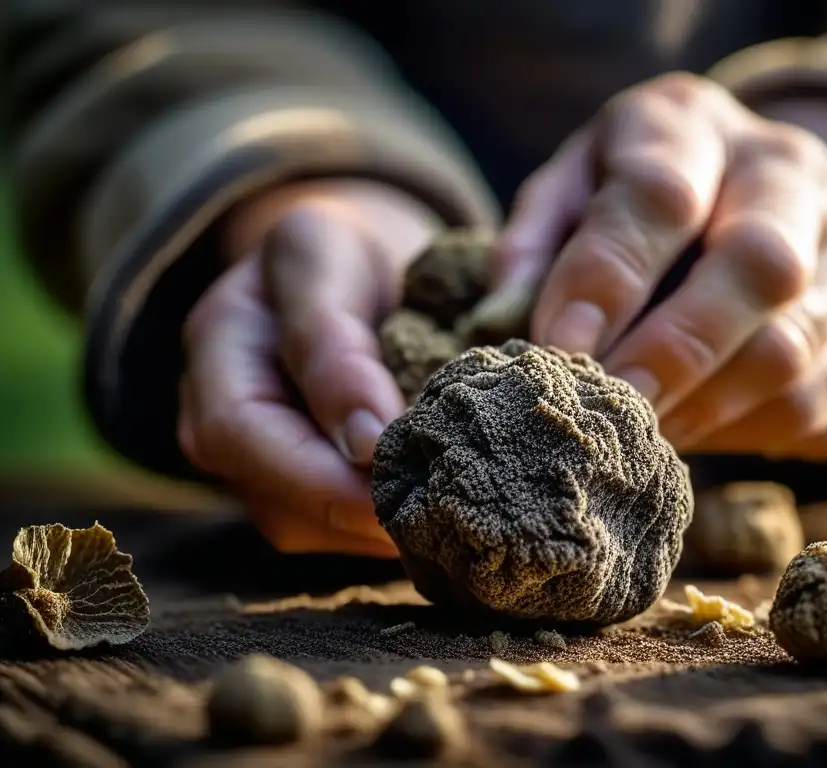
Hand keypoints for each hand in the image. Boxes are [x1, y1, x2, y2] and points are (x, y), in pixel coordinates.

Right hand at [177, 180, 439, 553]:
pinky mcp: (304, 492)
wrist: (351, 271)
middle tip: (451, 509)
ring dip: (388, 528)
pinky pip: (344, 532)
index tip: (402, 468)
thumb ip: (328, 339)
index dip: (318, 469)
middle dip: (368, 512)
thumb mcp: (324, 256)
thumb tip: (362, 440)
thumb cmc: (337, 252)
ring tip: (459, 507)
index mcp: (216, 357)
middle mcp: (222, 427)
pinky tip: (445, 504)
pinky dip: (396, 522)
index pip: (242, 434)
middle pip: (281, 504)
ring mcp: (260, 468)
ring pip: (318, 531)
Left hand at [496, 73, 826, 457]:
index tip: (555, 353)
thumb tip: (505, 323)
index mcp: (697, 127)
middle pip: (759, 269)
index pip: (659, 196)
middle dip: (671, 358)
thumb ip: (537, 241)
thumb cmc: (646, 196)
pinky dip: (775, 438)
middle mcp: (799, 172)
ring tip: (648, 440)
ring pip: (800, 355)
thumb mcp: (574, 188)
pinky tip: (721, 433)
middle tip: (608, 417)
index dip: (604, 282)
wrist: (770, 188)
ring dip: (711, 416)